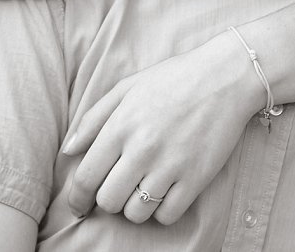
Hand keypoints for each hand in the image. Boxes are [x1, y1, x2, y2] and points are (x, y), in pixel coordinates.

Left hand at [62, 30, 265, 224]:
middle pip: (108, 201)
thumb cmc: (173, 79)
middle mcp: (142, 149)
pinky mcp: (195, 179)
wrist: (224, 78)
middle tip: (120, 185)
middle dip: (109, 198)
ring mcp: (170, 166)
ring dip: (135, 206)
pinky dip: (162, 210)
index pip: (86, 178)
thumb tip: (70, 150)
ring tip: (144, 185)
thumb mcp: (128, 87)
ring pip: (135, 214)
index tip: (80, 205)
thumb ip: (94, 118)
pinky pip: (166, 217)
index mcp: (121, 125)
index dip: (77, 198)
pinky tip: (166, 190)